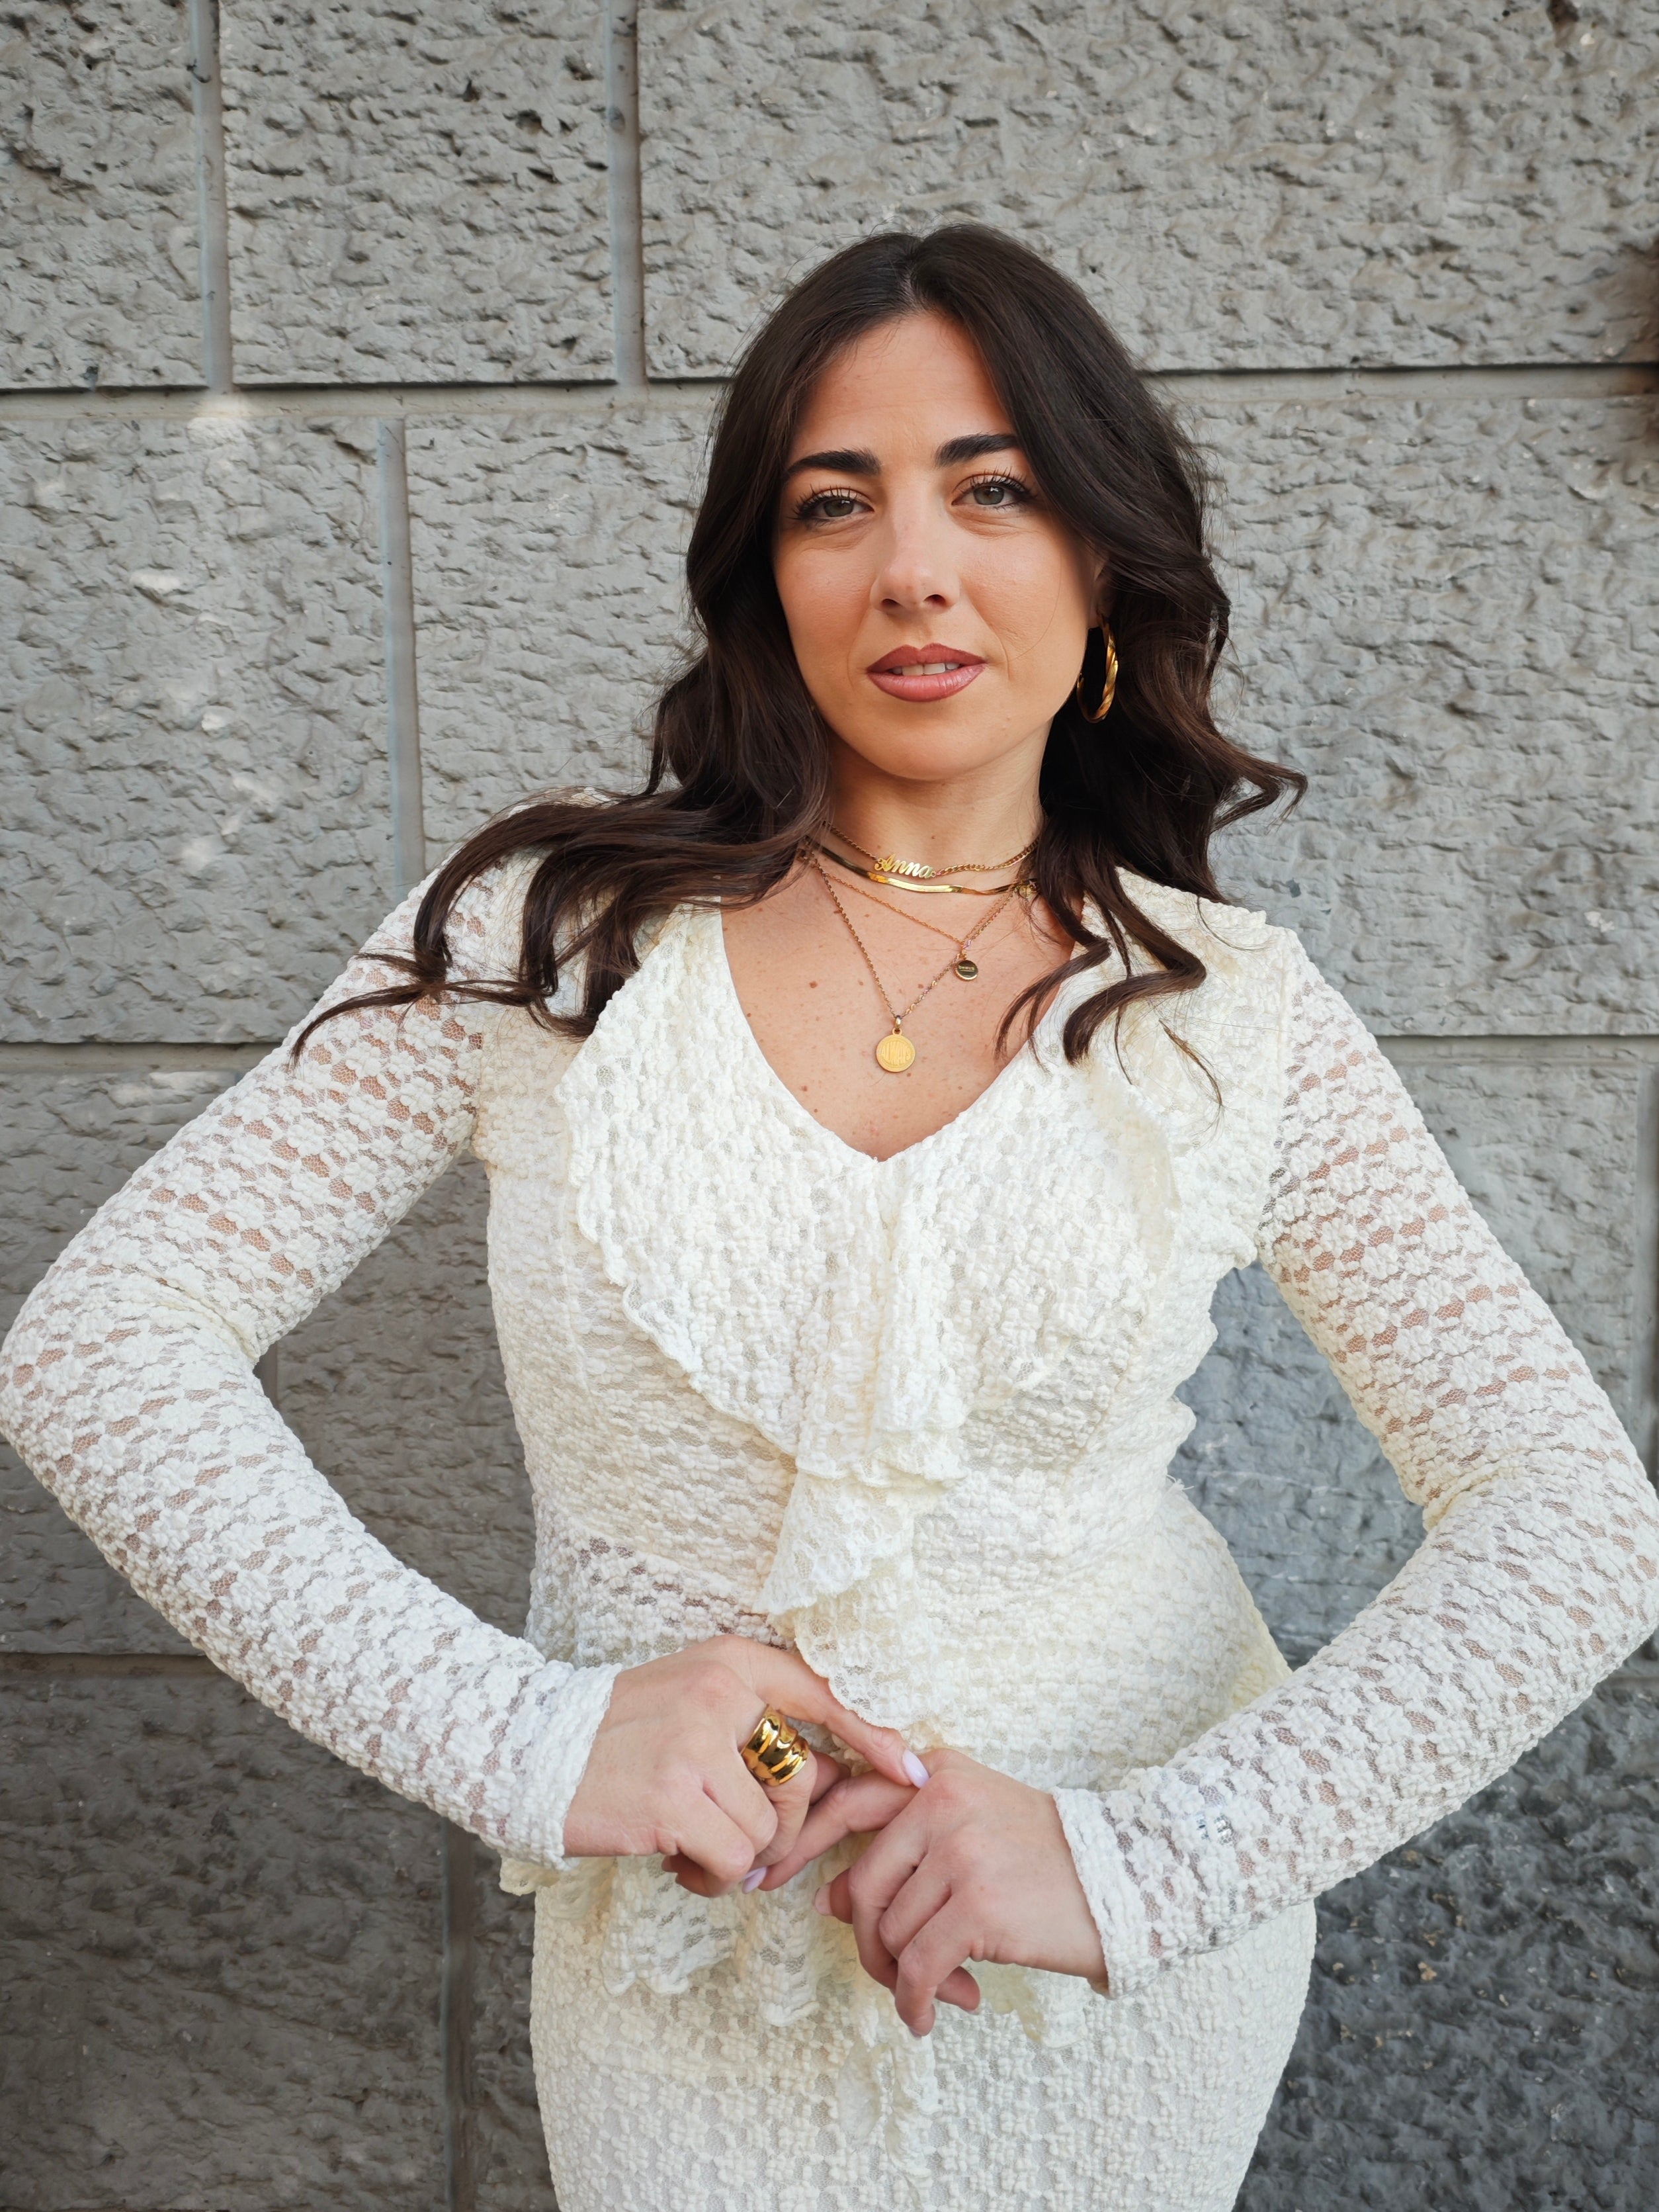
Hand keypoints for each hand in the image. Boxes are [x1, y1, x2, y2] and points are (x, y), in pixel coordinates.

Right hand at [561, 1635, 920, 1897]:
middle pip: (804, 1779)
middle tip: (753, 1849)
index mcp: (730, 1662)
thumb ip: (754, 1729)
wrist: (530, 1749)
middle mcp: (719, 1692)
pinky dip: (715, 1877)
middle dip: (791, 1831)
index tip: (914, 1769)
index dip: (874, 1734)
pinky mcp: (674, 1796)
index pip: (822, 1692)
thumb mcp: (692, 1702)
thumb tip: (832, 1778)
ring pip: (769, 1829)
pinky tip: (680, 1866)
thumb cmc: (618, 1735)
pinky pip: (734, 1858)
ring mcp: (695, 1742)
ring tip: (698, 1853)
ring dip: (743, 1859)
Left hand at [758, 1748, 1107, 2033]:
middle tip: (891, 1974)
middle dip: (866, 1941)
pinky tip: (933, 2016)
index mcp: (936, 1774)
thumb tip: (829, 1899)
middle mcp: (941, 1802)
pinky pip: (918, 1968)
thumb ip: (902, 1851)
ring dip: (905, 1978)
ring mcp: (961, 1853)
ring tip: (941, 1992)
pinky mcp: (980, 1907)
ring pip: (889, 1933)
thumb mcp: (972, 1830)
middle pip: (862, 1886)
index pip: (847, 1800)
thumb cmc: (1046, 1858)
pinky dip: (916, 2002)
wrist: (1128, 1877)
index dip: (801, 1842)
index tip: (767, 1877)